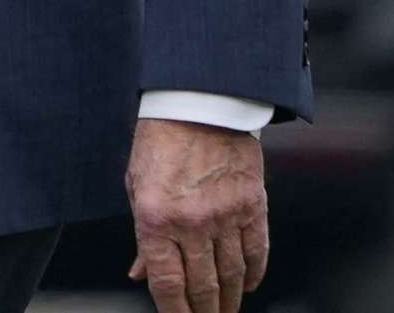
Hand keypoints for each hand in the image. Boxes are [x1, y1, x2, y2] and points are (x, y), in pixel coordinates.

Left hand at [126, 116, 268, 312]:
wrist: (198, 102)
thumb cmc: (160, 141)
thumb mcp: (137, 187)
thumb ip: (142, 236)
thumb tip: (140, 273)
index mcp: (155, 218)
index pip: (166, 283)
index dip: (174, 311)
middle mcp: (191, 221)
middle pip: (202, 286)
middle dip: (204, 312)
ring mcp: (225, 214)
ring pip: (231, 275)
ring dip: (229, 300)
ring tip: (227, 312)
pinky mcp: (252, 203)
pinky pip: (257, 250)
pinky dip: (254, 274)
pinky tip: (247, 286)